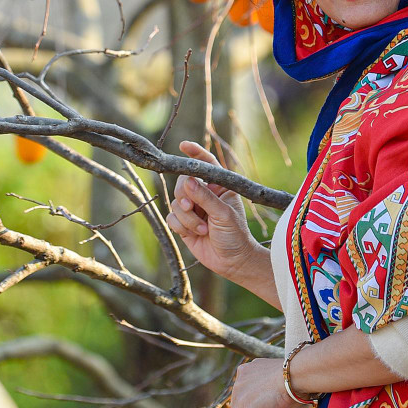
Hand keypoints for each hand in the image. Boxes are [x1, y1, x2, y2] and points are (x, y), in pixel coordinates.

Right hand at [168, 141, 262, 283]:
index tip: (183, 146)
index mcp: (219, 186)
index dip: (195, 153)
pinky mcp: (183, 224)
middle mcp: (204, 194)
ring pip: (176, 202)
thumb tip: (187, 181)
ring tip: (203, 229)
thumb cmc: (236, 236)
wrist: (233, 262)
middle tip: (191, 207)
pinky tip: (194, 234)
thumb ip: (205, 197)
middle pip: (182, 183)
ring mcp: (193, 209)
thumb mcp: (223, 214)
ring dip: (187, 217)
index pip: (206, 164)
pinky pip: (171, 218)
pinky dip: (180, 226)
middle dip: (185, 196)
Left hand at [229, 358, 292, 407]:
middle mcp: (241, 376)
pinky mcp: (239, 405)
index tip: (275, 405)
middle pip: (246, 403)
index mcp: (250, 369)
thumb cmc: (295, 381)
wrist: (295, 377)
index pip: (250, 393)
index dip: (262, 404)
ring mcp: (238, 390)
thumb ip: (267, 394)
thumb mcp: (279, 385)